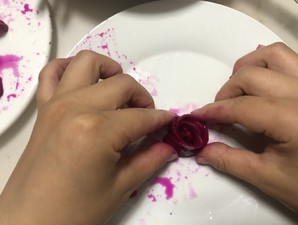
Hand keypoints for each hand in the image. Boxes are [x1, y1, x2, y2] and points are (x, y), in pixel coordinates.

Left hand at [0, 51, 176, 224]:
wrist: (30, 221)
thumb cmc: (75, 211)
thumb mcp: (120, 187)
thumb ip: (150, 160)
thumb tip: (169, 146)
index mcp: (98, 130)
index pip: (141, 117)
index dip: (160, 120)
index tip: (169, 123)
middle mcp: (76, 108)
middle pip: (122, 84)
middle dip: (142, 98)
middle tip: (147, 117)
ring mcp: (56, 104)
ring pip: (87, 62)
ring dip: (109, 70)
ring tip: (119, 91)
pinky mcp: (43, 108)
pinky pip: (51, 73)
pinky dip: (68, 68)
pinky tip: (83, 81)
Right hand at [192, 42, 297, 212]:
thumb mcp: (269, 178)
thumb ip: (231, 161)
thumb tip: (202, 151)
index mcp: (293, 119)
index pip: (242, 106)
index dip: (214, 111)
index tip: (197, 116)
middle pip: (251, 76)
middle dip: (227, 91)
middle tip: (220, 112)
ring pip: (274, 55)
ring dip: (248, 68)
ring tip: (238, 88)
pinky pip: (291, 58)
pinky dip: (268, 62)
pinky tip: (261, 78)